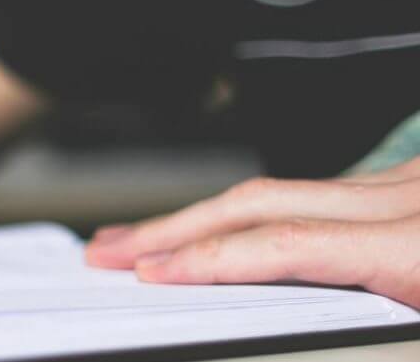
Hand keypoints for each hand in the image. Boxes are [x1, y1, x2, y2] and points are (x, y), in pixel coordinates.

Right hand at [86, 158, 419, 307]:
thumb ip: (373, 318)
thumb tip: (277, 303)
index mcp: (419, 247)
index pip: (285, 245)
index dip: (206, 258)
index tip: (148, 273)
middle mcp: (406, 199)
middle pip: (258, 202)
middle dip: (172, 226)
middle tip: (109, 248)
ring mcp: (405, 182)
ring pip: (276, 189)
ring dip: (202, 215)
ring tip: (146, 238)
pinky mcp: (406, 181)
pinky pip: (312, 190)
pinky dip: (253, 210)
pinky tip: (221, 224)